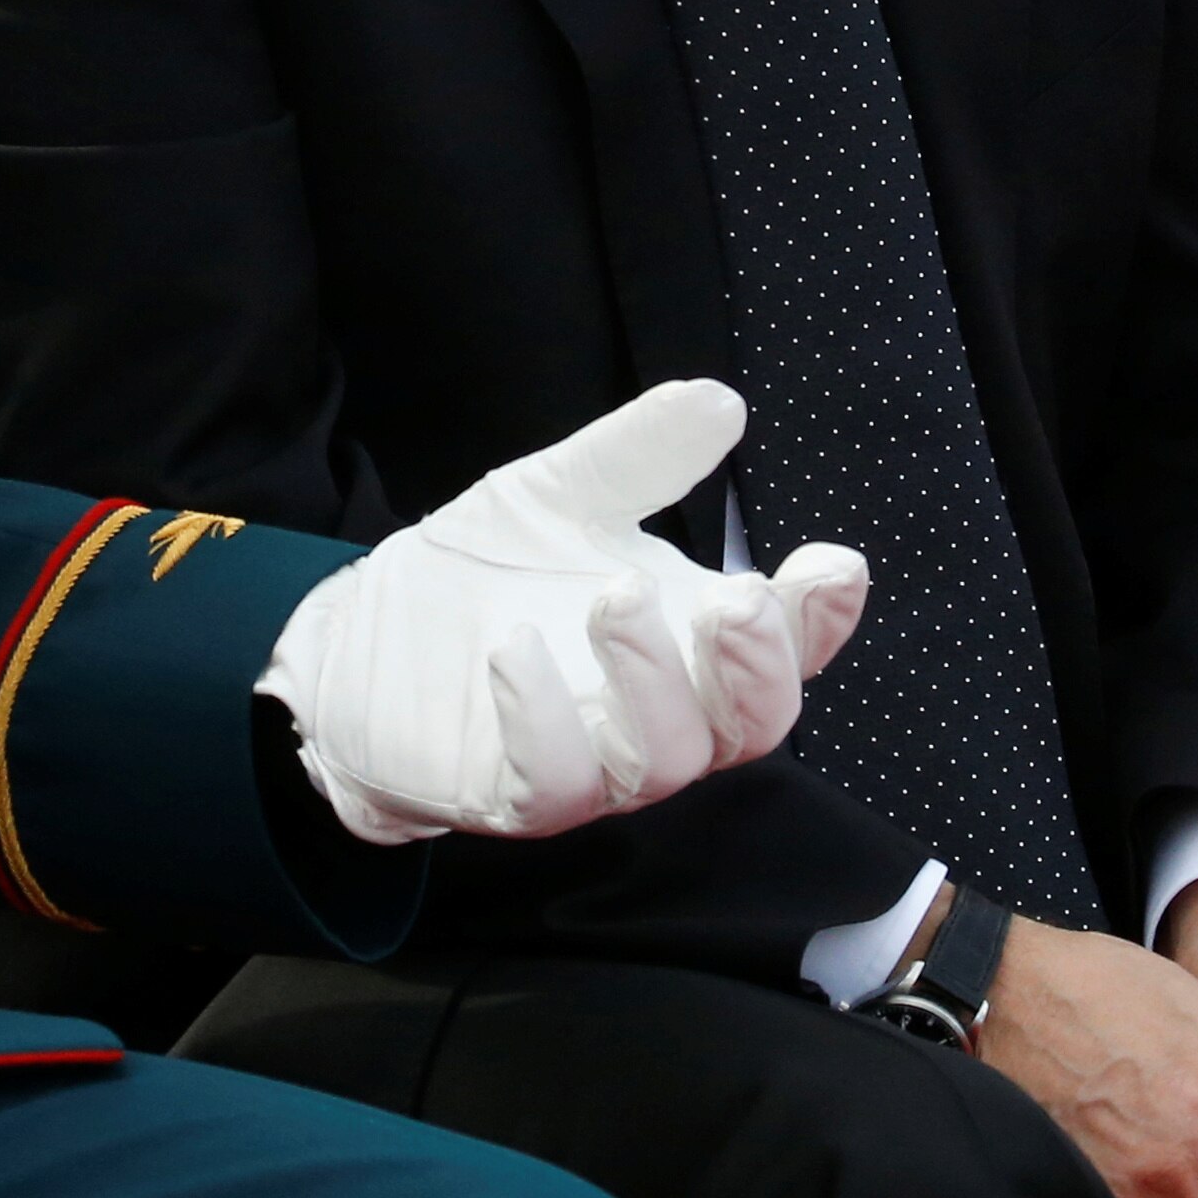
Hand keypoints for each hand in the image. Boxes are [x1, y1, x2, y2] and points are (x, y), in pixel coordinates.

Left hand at [258, 380, 863, 843]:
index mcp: (693, 645)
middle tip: (737, 601)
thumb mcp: (556, 497)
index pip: (787, 649)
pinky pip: (550, 783)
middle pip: (751, 722)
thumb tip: (720, 400)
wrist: (365, 645)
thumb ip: (636, 455)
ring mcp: (595, 768)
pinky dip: (543, 721)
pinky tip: (516, 651)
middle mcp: (663, 717)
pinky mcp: (514, 796)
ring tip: (615, 597)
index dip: (822, 619)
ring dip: (654, 681)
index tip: (833, 563)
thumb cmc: (488, 578)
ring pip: (665, 759)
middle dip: (756, 665)